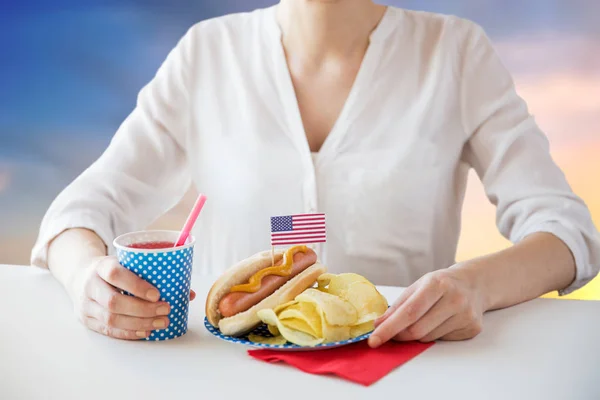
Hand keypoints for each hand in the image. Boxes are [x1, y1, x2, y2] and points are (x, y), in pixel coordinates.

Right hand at [68, 255, 195, 339]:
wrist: (80, 275)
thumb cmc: (113, 270)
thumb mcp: (127, 263)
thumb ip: (155, 274)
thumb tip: (189, 293)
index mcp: (101, 266)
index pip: (116, 274)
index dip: (137, 286)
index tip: (157, 294)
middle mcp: (90, 285)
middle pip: (114, 302)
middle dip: (143, 310)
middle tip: (166, 311)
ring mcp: (86, 305)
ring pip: (111, 319)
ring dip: (139, 323)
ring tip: (161, 323)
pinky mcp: (86, 320)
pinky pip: (108, 330)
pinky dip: (129, 332)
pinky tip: (145, 332)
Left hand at [368, 266, 485, 346]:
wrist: (474, 283)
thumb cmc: (441, 284)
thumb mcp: (418, 286)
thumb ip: (398, 306)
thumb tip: (378, 325)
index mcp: (437, 284)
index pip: (409, 312)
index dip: (389, 328)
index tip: (373, 340)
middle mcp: (454, 299)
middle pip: (417, 330)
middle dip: (399, 335)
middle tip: (391, 334)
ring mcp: (466, 315)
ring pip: (428, 338)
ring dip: (416, 335)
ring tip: (423, 320)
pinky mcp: (472, 329)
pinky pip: (442, 340)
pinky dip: (433, 335)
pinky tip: (440, 321)